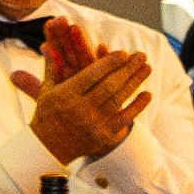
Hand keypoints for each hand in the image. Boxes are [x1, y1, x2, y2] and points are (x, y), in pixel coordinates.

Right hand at [16, 34, 154, 165]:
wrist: (49, 149)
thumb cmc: (48, 114)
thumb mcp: (47, 90)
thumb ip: (52, 67)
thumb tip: (47, 44)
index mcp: (66, 96)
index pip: (91, 76)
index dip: (109, 63)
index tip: (123, 53)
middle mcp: (81, 110)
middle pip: (109, 86)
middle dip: (127, 69)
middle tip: (141, 55)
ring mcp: (94, 125)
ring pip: (119, 99)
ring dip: (135, 82)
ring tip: (147, 68)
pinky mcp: (105, 137)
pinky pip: (125, 119)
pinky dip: (137, 106)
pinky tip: (147, 94)